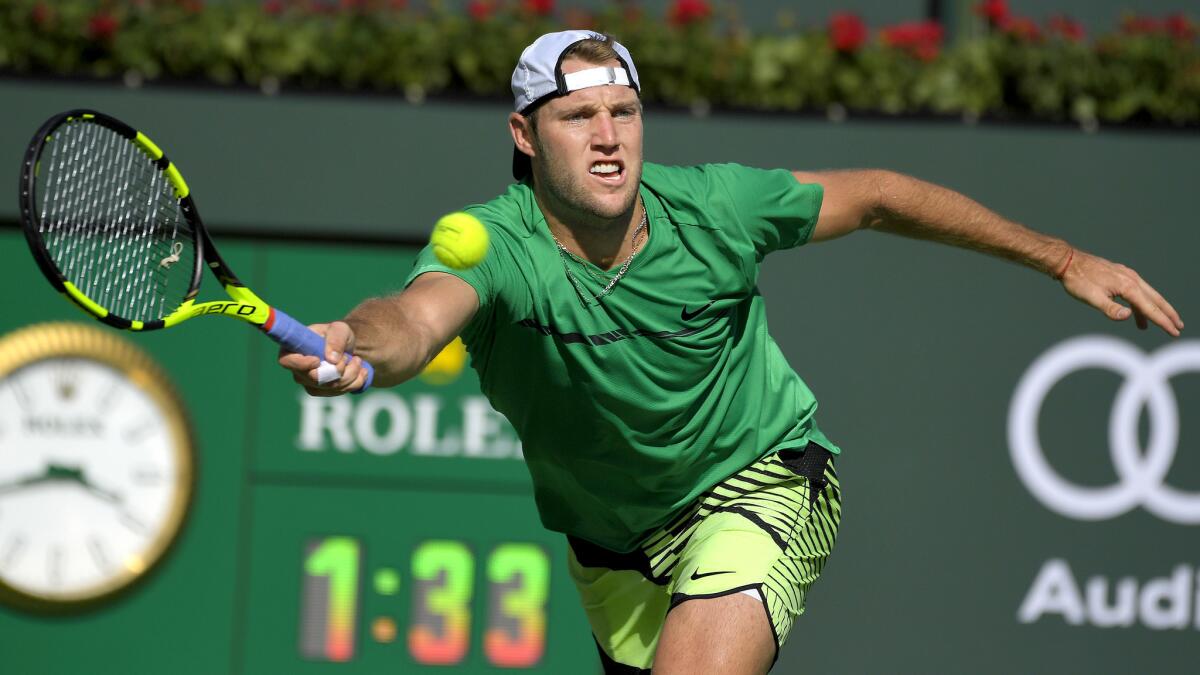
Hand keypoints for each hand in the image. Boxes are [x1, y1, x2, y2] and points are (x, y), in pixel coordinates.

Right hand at [277, 321, 368, 395]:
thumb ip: (336, 339)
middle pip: (315, 379)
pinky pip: (340, 392)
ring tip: (357, 360)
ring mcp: (308, 383)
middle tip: (350, 357)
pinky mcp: (322, 391)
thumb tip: (331, 359)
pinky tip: (360, 371)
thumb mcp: (339, 329)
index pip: (287, 361)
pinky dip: (355, 382)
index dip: (301, 364)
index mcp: (293, 349)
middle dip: (339, 369)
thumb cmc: (337, 335)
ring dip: (351, 374)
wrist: (346, 348)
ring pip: (331, 387)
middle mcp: (297, 369)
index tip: (317, 360)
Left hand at [1059, 249, 1183, 336]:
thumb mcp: (1092, 298)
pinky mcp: (1120, 275)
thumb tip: (1128, 316)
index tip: (1174, 332)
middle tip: (1178, 326)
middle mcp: (1132, 279)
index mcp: (1128, 286)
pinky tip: (1136, 312)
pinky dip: (1140, 303)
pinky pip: (1136, 291)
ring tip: (1161, 324)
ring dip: (1155, 309)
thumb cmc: (1078, 280)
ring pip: (1147, 295)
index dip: (1163, 321)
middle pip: (1155, 299)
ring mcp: (1127, 275)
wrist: (1068, 261)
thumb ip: (1110, 309)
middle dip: (1168, 314)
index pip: (1150, 308)